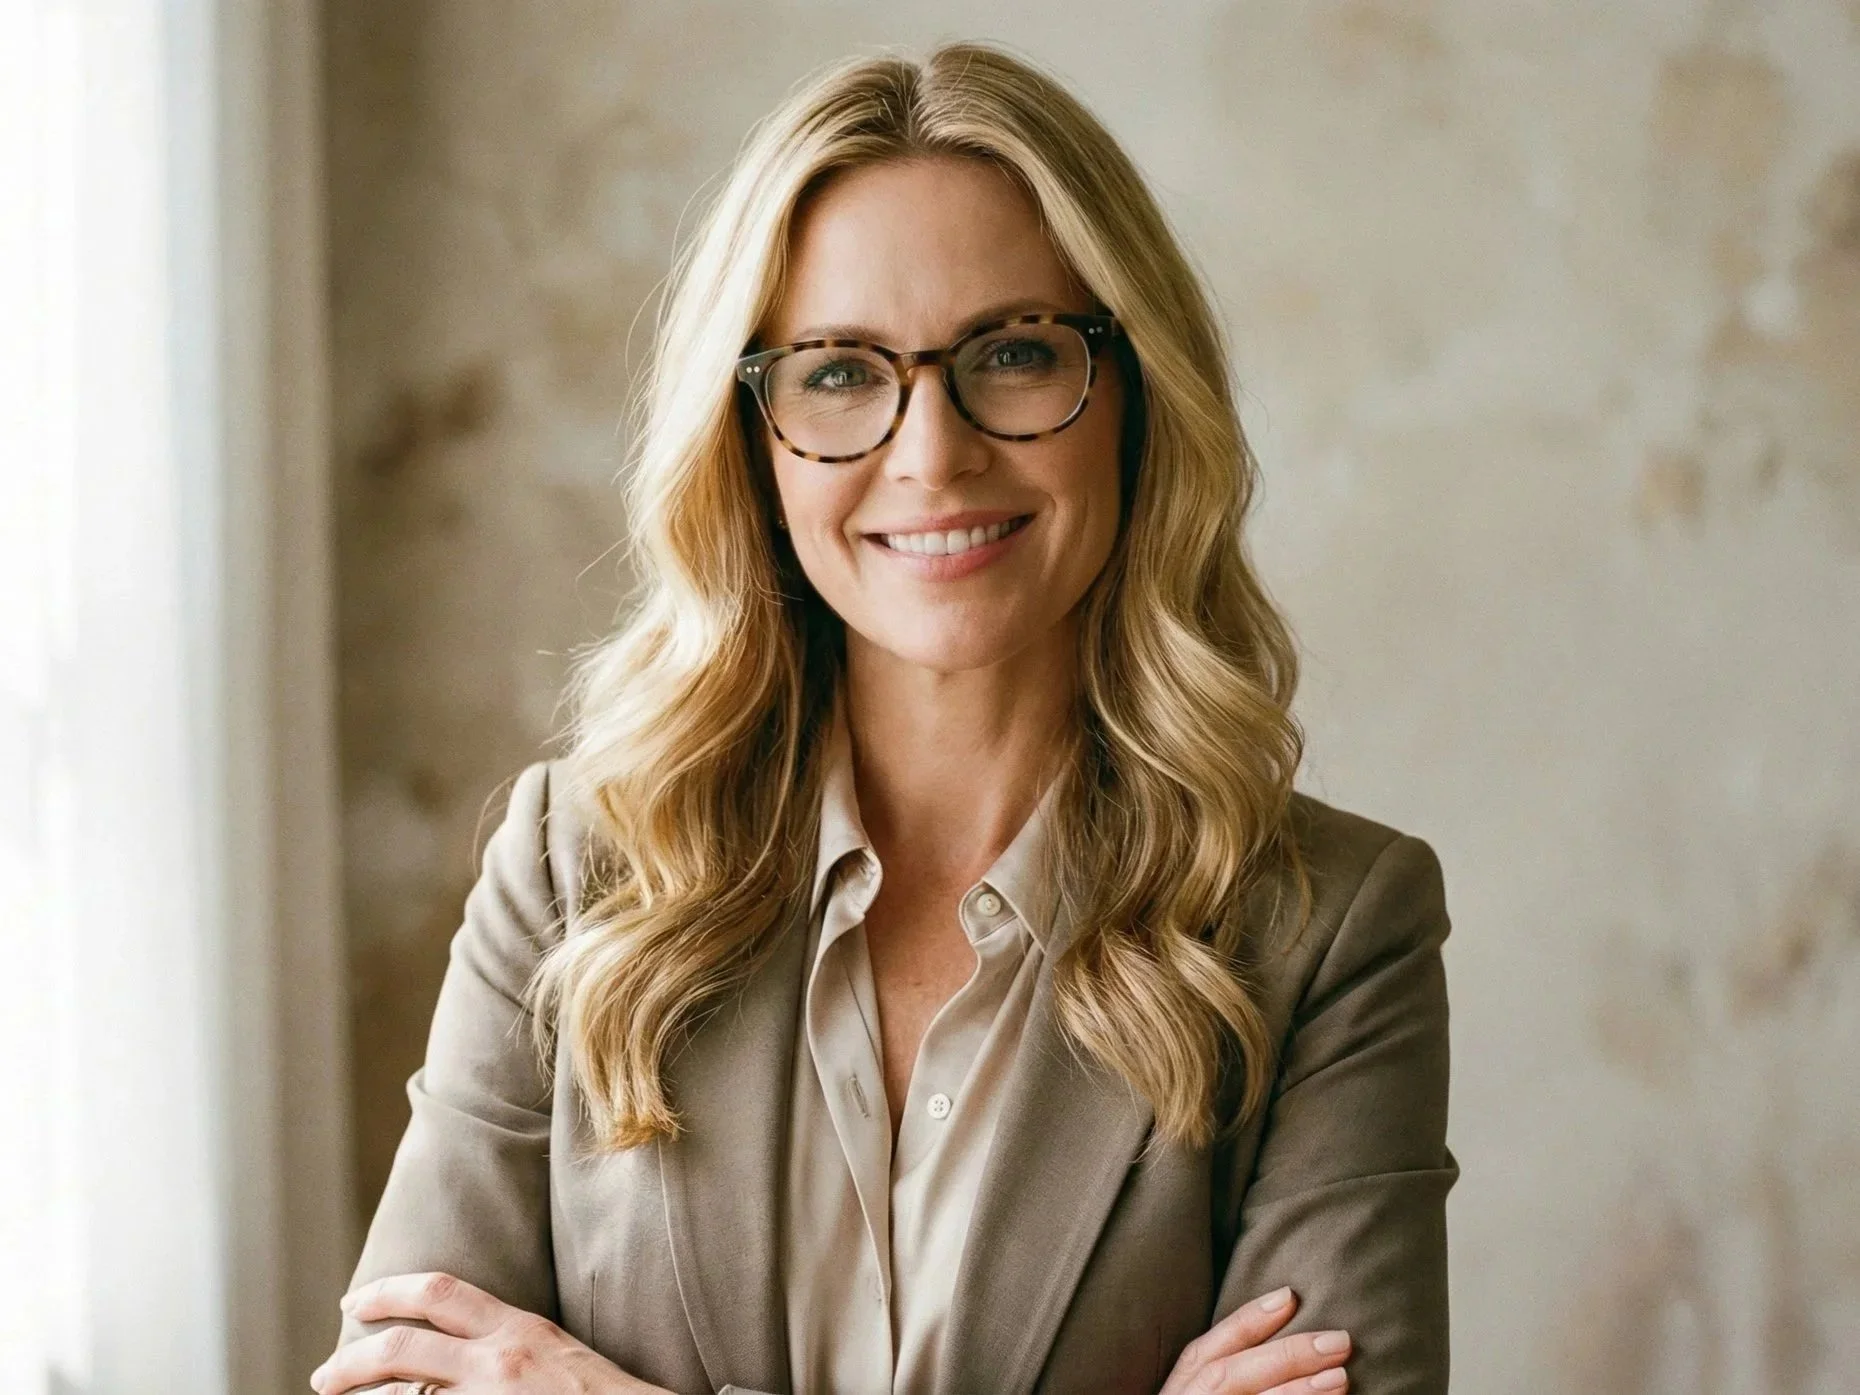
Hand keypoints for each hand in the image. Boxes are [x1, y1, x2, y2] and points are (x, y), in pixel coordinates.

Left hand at [309, 1272, 672, 1394]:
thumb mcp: (556, 1352)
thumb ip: (510, 1343)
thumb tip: (461, 1348)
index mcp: (518, 1329)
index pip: (440, 1292)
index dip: (389, 1291)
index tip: (357, 1300)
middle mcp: (499, 1362)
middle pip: (403, 1346)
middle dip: (352, 1360)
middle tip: (324, 1376)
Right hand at [1158, 1286, 1352, 1394]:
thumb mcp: (1196, 1391)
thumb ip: (1227, 1368)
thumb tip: (1282, 1323)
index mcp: (1179, 1388)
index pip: (1206, 1350)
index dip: (1247, 1321)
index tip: (1290, 1296)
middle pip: (1230, 1374)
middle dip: (1285, 1356)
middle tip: (1339, 1341)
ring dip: (1296, 1392)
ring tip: (1340, 1378)